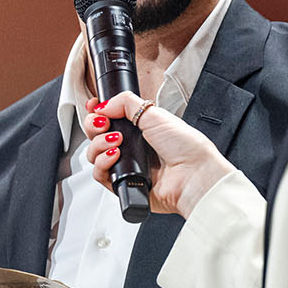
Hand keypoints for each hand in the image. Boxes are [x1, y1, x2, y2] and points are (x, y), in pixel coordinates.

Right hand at [81, 93, 235, 218]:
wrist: (194, 175)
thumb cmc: (186, 147)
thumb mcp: (155, 114)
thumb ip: (126, 103)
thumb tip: (104, 104)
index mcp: (140, 129)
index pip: (109, 119)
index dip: (98, 113)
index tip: (94, 106)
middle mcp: (131, 147)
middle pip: (97, 135)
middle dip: (94, 126)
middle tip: (104, 124)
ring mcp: (126, 166)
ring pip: (94, 155)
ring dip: (99, 144)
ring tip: (116, 142)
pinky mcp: (123, 185)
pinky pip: (100, 175)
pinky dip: (102, 163)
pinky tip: (115, 155)